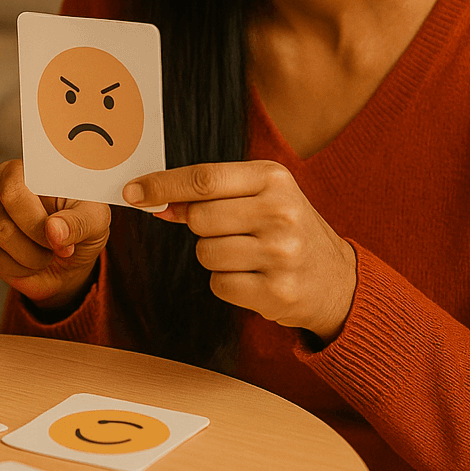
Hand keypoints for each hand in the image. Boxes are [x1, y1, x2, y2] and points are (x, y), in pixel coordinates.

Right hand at [0, 159, 111, 310]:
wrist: (70, 258)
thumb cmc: (82, 227)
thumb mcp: (95, 222)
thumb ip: (78, 222)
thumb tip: (53, 230)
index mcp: (28, 169)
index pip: (13, 192)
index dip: (36, 224)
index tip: (61, 241)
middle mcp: (0, 183)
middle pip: (3, 222)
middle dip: (35, 246)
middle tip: (57, 249)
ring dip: (29, 259)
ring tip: (45, 253)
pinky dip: (15, 268)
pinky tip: (28, 262)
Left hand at [125, 161, 356, 341]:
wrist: (337, 280)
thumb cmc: (286, 229)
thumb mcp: (259, 196)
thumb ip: (209, 194)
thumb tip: (152, 200)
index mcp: (274, 178)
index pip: (203, 179)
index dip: (161, 185)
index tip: (132, 192)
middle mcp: (281, 212)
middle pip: (199, 218)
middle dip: (201, 228)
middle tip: (232, 232)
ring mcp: (281, 254)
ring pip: (206, 254)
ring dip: (215, 257)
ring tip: (249, 255)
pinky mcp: (277, 292)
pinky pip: (219, 285)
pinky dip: (228, 283)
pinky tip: (254, 277)